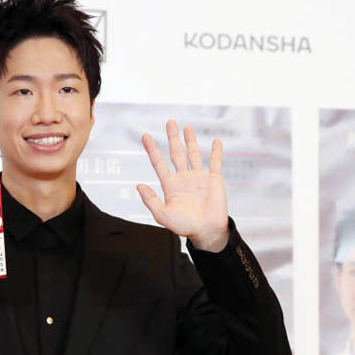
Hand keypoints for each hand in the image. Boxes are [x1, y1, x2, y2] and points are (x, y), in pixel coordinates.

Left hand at [136, 120, 228, 251]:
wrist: (207, 232)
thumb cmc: (185, 226)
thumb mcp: (162, 215)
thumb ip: (150, 200)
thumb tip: (138, 185)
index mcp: (170, 185)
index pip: (159, 163)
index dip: (152, 149)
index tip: (145, 136)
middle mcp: (184, 178)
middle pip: (176, 153)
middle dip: (172, 138)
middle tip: (169, 123)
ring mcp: (199, 177)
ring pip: (193, 154)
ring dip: (190, 141)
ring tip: (187, 128)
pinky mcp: (214, 180)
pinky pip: (215, 163)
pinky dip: (216, 152)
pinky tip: (215, 141)